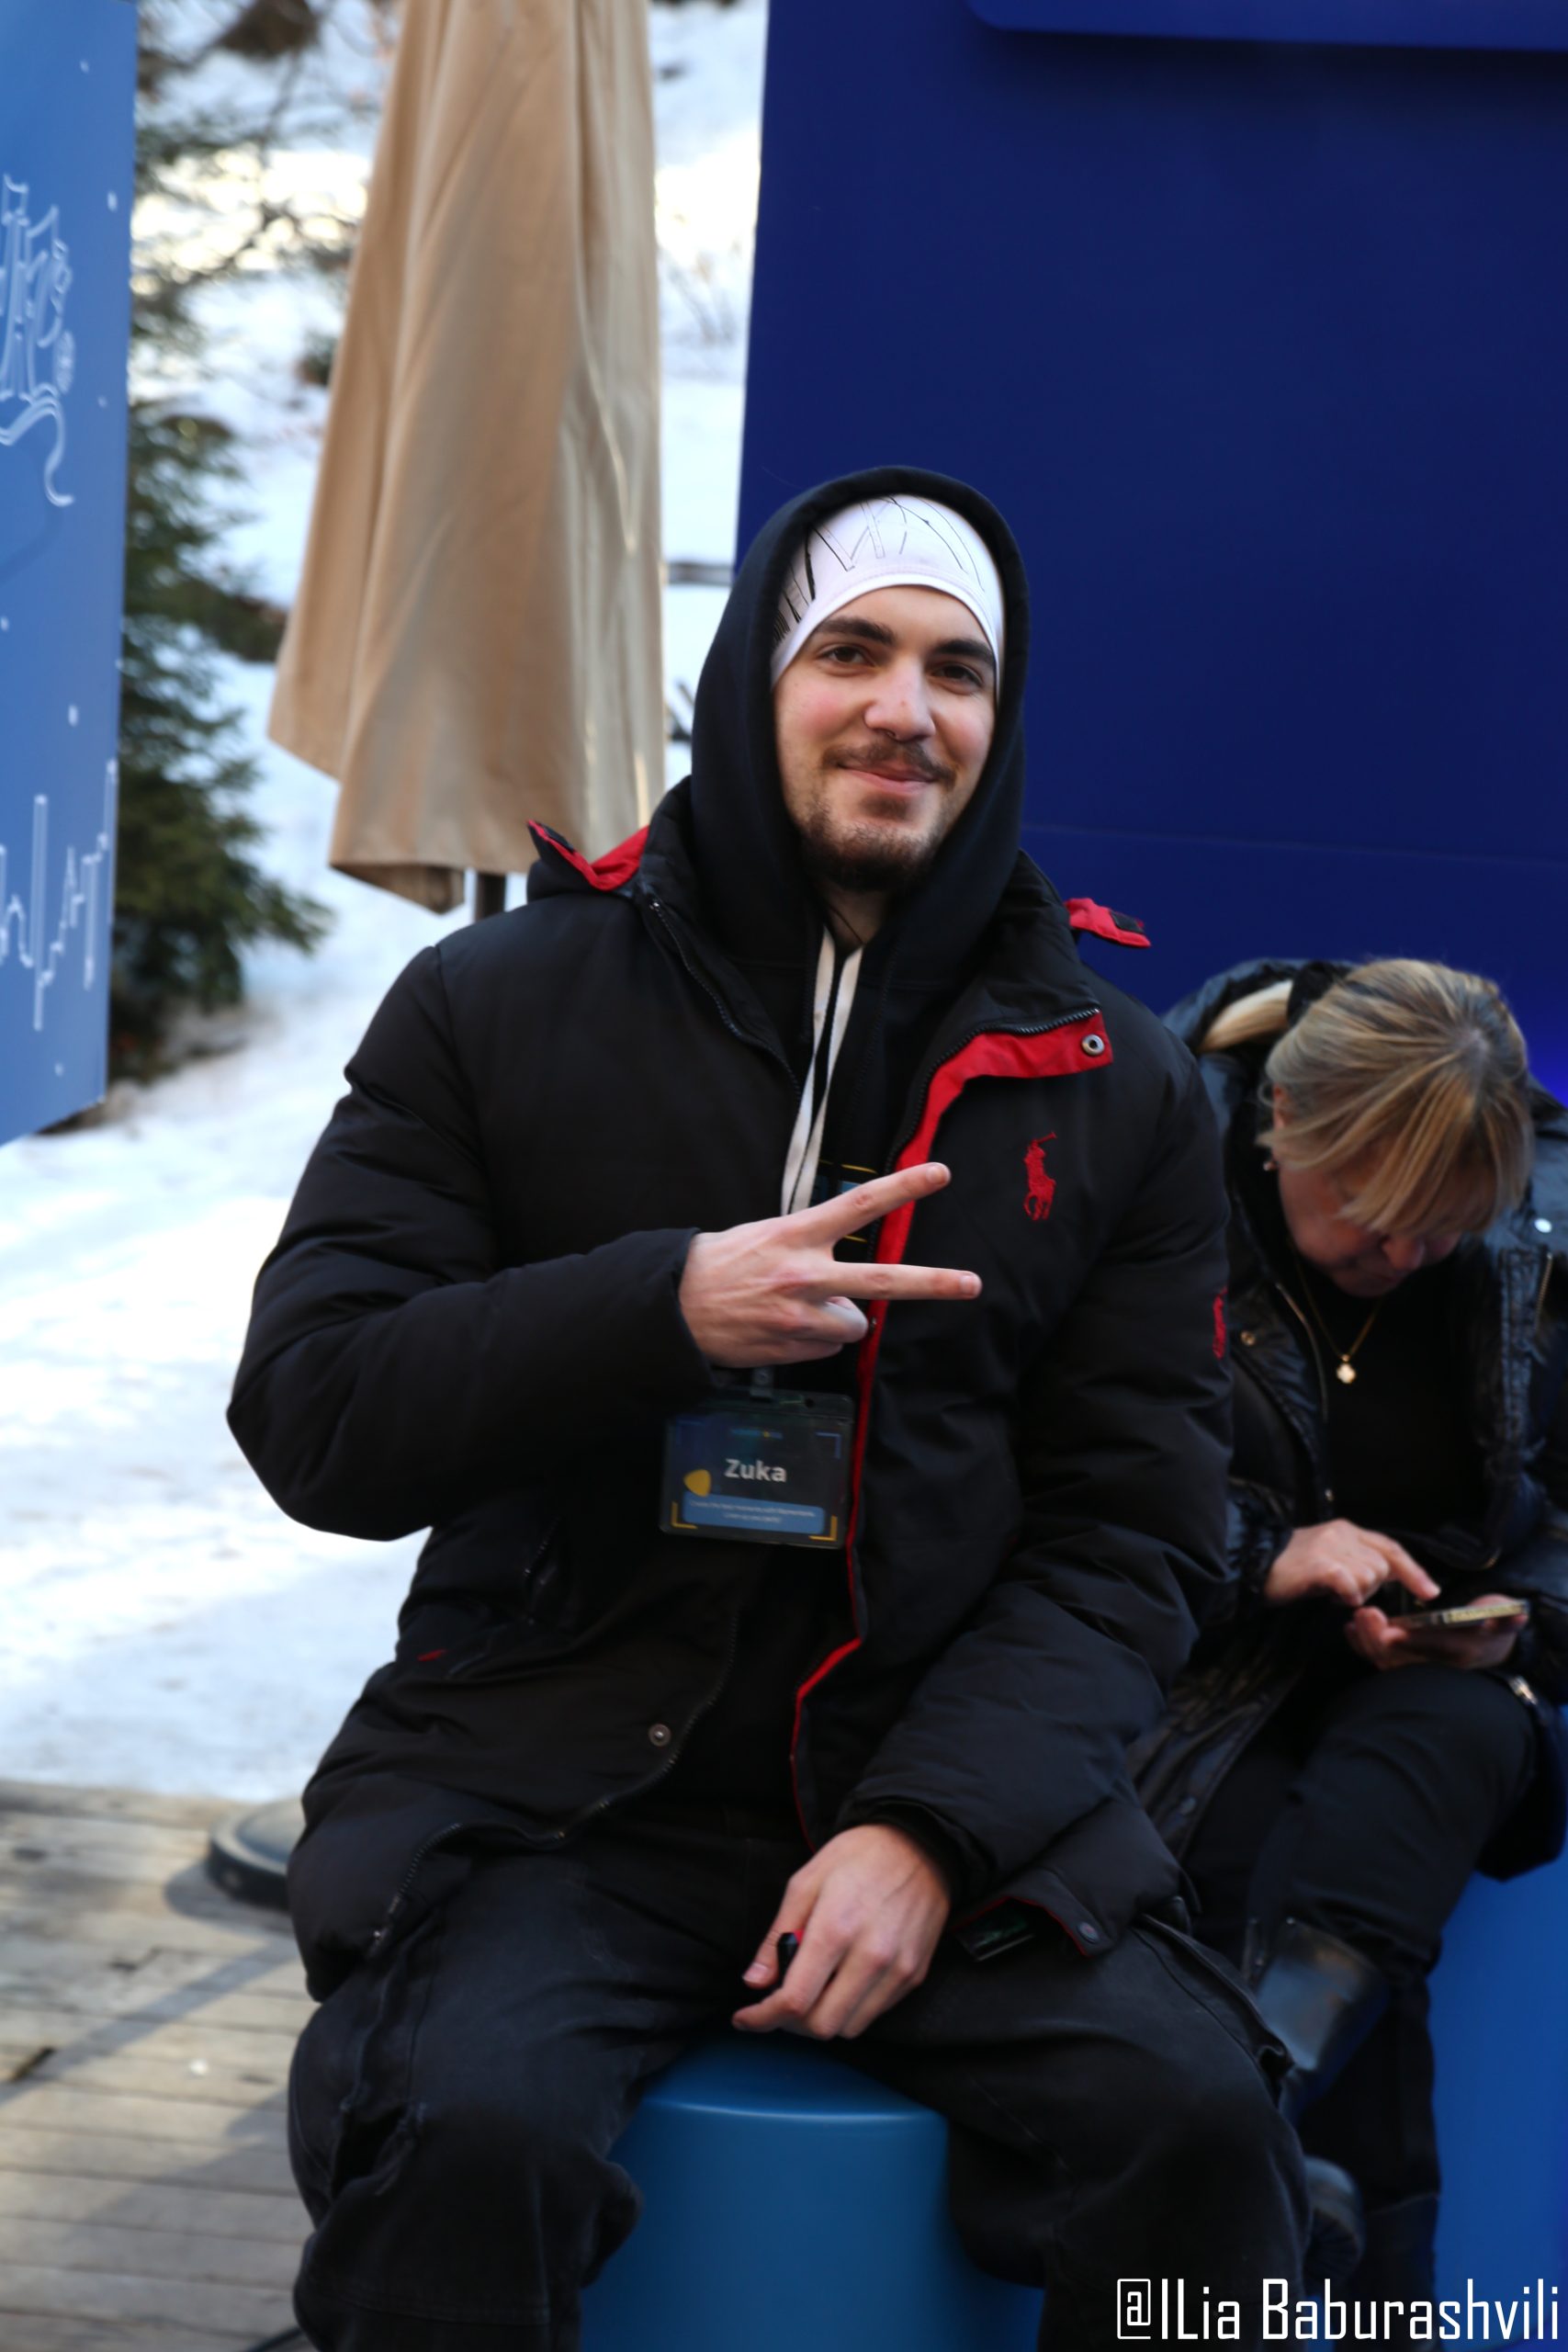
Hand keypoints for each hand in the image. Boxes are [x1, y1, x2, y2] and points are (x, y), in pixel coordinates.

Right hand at [678, 1162, 980, 1367]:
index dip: (904, 1188)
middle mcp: (804, 1275)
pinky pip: (827, 1348)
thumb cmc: (717, 1265)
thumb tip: (845, 1278)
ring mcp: (800, 1316)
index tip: (940, 1173)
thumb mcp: (762, 1235)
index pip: (860, 1205)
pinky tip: (781, 1329)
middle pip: (884, 1281)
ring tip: (799, 1310)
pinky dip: (813, 1341)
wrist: (671, 1310)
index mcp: (796, 1235)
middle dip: (934, 1283)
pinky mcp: (792, 1348)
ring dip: (840, 1320)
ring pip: (855, 1324)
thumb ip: (808, 1245)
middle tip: (972, 1284)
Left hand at [732, 1825, 950, 2040]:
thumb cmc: (859, 1856)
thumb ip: (778, 1934)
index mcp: (836, 1928)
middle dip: (790, 2024)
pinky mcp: (914, 1975)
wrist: (922, 1844)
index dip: (764, 2018)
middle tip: (778, 2005)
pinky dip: (850, 2010)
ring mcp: (897, 1970)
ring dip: (822, 2021)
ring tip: (811, 1993)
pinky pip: (874, 2013)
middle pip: (822, 2025)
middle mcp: (871, 1956)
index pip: (795, 1999)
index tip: (746, 2017)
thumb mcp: (806, 1880)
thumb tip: (755, 1981)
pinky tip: (839, 1984)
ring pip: (849, 2028)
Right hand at [1263, 1520, 1438, 1610]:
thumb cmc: (1291, 1569)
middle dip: (1371, 1587)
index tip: (1430, 1591)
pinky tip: (1329, 1596)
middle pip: (1383, 1567)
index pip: (1391, 1548)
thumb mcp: (1329, 1557)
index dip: (1413, 1571)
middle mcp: (1342, 1533)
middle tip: (1344, 1592)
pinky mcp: (1321, 1564)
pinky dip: (1346, 1596)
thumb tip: (1384, 1576)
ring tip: (1331, 1592)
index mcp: (1347, 1530)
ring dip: (1356, 1593)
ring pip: (1371, 1578)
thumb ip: (1356, 1560)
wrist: (1252, 1566)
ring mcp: (1331, 1546)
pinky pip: (1351, 1585)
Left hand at [1346, 1593, 1526, 1673]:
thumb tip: (1515, 1614)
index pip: (1433, 1650)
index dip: (1412, 1642)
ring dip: (1367, 1640)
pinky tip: (1350, 1628)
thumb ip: (1505, 1617)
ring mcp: (1417, 1666)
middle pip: (1402, 1658)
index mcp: (1459, 1652)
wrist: (1485, 1645)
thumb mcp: (1503, 1618)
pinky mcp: (1403, 1662)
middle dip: (1379, 1638)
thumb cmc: (1491, 1624)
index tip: (1390, 1630)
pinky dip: (1362, 1645)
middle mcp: (1435, 1665)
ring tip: (1355, 1618)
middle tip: (1364, 1614)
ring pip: (1386, 1660)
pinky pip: (1379, 1658)